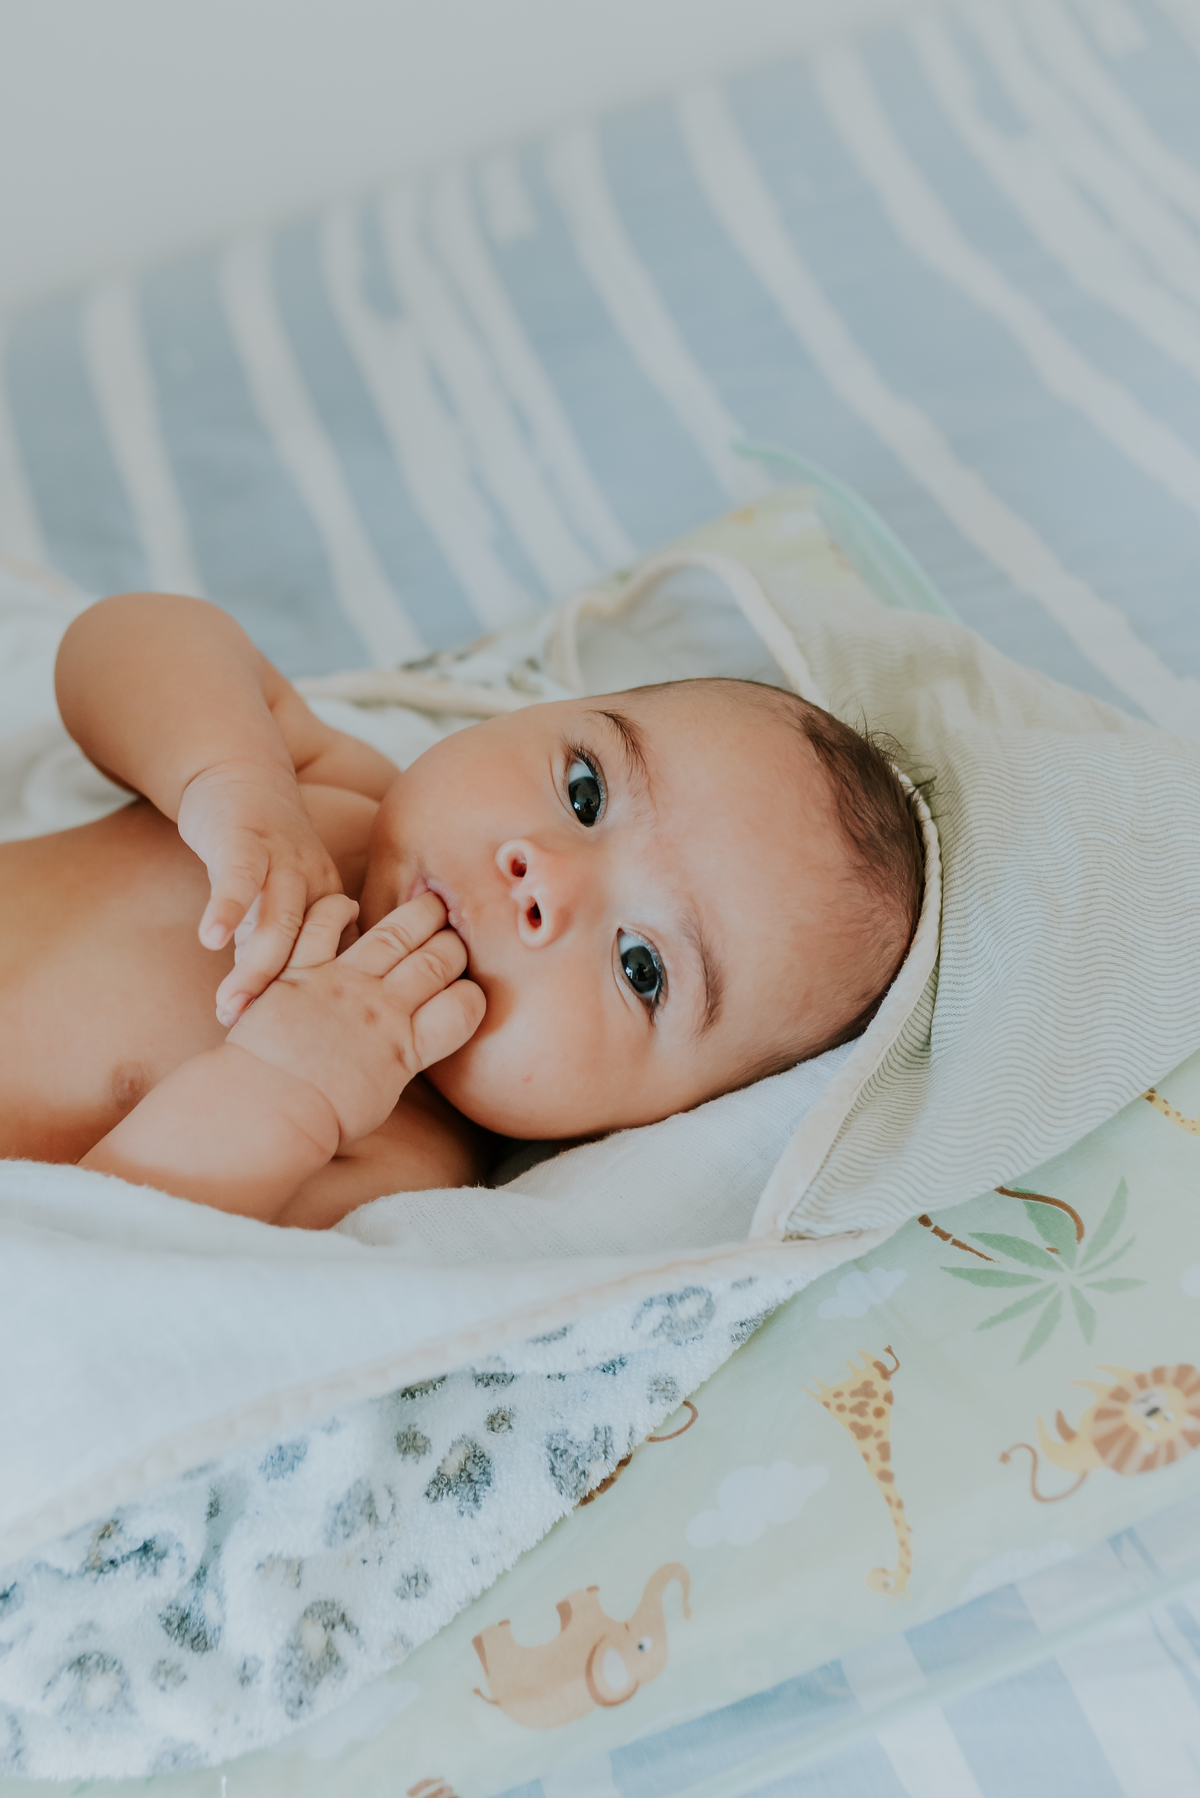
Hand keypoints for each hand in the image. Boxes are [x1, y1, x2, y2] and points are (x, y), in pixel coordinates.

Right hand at [176, 759, 343, 1024]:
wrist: (239, 775)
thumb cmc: (260, 853)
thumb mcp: (281, 901)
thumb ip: (281, 951)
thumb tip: (271, 1016)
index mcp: (328, 905)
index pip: (327, 966)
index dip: (311, 1009)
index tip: (296, 1052)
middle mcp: (313, 884)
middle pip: (306, 951)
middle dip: (280, 998)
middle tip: (257, 1040)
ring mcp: (281, 860)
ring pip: (275, 919)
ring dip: (254, 965)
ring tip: (230, 1007)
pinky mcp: (244, 838)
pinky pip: (238, 876)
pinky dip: (226, 907)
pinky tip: (209, 939)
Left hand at [227, 890, 484, 1144]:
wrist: (265, 1112)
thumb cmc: (321, 1119)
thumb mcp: (380, 1096)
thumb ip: (403, 1059)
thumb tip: (414, 1043)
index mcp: (406, 1047)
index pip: (465, 1006)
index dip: (473, 996)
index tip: (464, 996)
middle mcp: (381, 1008)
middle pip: (439, 960)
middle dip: (455, 946)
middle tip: (453, 943)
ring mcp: (341, 984)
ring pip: (396, 933)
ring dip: (421, 914)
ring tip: (432, 906)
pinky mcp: (300, 969)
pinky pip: (323, 922)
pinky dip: (338, 908)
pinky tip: (350, 908)